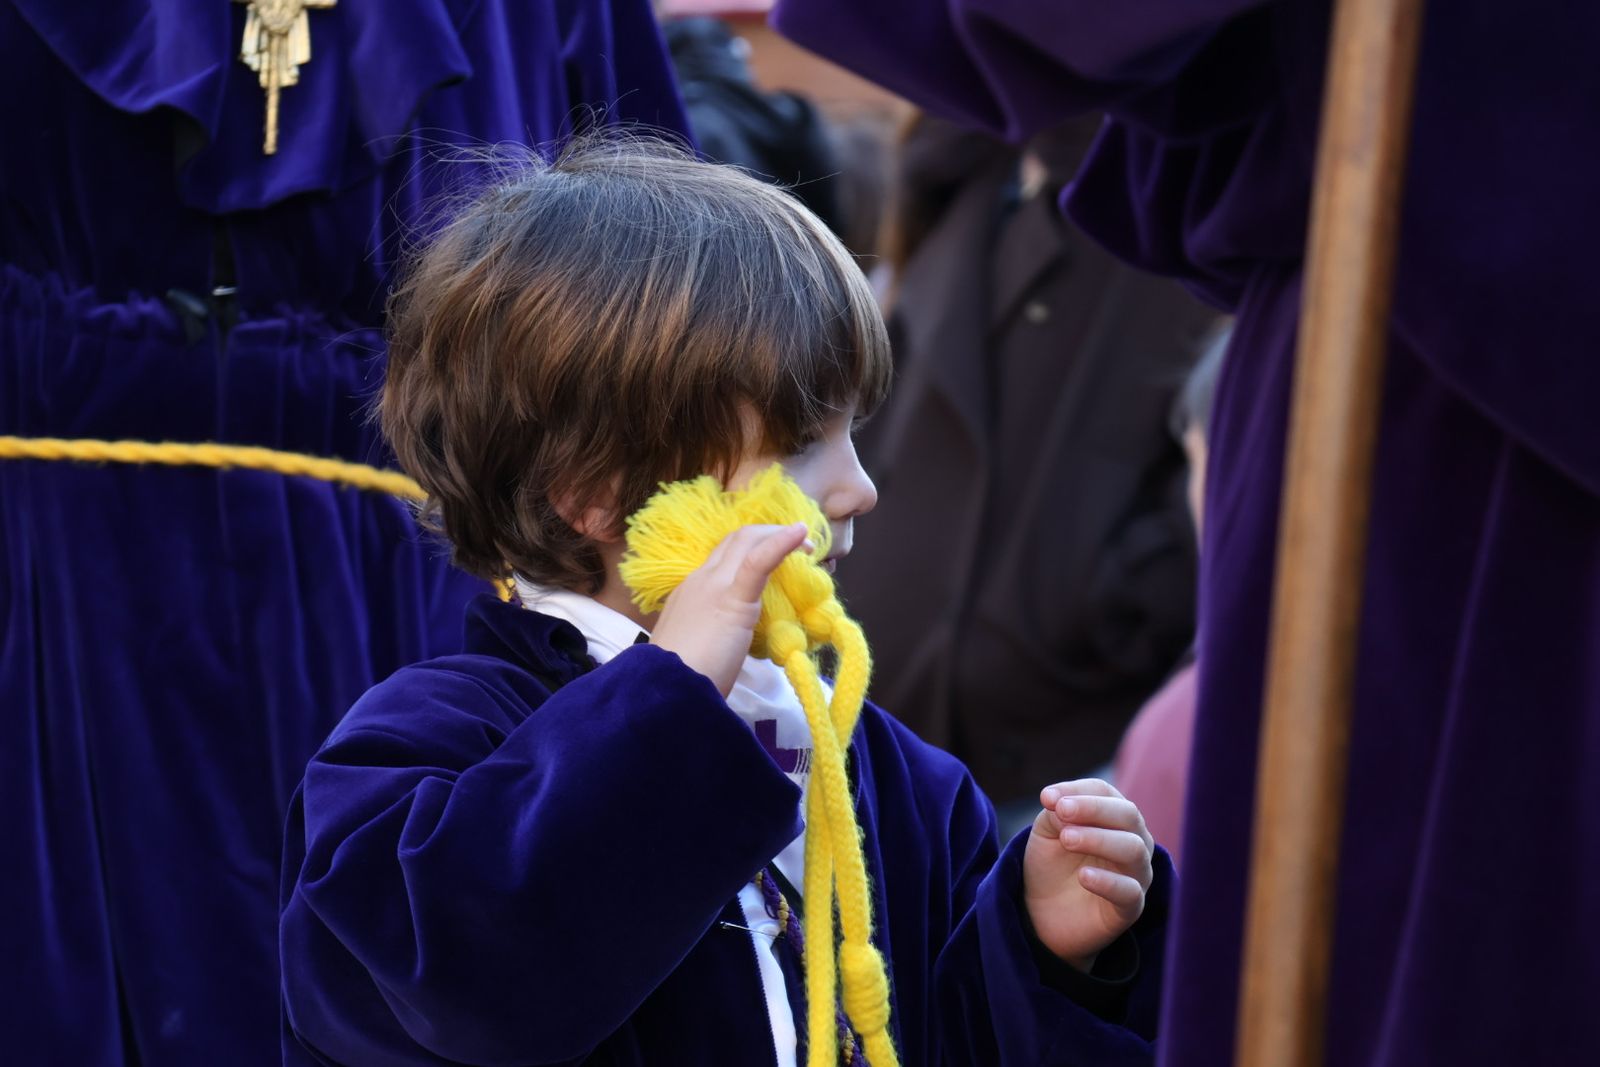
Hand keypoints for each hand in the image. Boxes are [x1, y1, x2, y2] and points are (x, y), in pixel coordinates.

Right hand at [650, 522, 810, 696]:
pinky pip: (758, 561)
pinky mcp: (732, 599)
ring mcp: (714, 585)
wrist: (664, 690)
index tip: (777, 559)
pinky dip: (781, 542)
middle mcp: (701, 580)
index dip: (753, 548)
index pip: (724, 556)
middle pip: (737, 540)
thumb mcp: (697, 647)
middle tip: (802, 547)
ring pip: (747, 542)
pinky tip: (800, 533)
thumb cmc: (681, 679)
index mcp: (691, 591)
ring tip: (808, 545)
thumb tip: (732, 640)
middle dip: (769, 535)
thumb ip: (714, 634)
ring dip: (779, 536)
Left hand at [1022, 779, 1154, 971]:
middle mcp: (1134, 841)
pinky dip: (1108, 881)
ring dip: (1099, 839)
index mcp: (1114, 818)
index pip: (1106, 793)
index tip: (1046, 798)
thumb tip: (1062, 801)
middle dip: (1093, 809)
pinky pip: (1130, 892)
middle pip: (1128, 815)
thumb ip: (1056, 813)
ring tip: (1067, 840)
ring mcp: (1136, 874)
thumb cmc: (1051, 866)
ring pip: (1134, 849)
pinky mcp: (1131, 907)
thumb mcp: (1046, 832)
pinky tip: (1084, 876)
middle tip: (1061, 812)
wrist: (1042, 914)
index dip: (1078, 791)